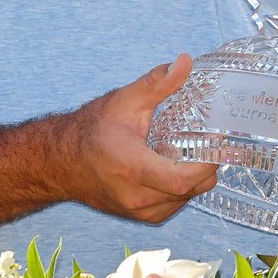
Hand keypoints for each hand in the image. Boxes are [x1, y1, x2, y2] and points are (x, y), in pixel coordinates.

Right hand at [72, 55, 218, 222]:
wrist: (60, 162)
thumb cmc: (90, 131)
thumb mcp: (125, 101)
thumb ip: (158, 83)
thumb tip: (185, 61)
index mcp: (132, 168)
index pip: (183, 179)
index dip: (208, 164)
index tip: (217, 142)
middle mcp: (136, 196)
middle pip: (191, 189)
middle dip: (207, 167)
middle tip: (210, 142)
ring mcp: (137, 211)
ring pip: (185, 200)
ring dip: (196, 179)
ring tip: (192, 153)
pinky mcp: (138, 217)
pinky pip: (173, 206)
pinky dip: (182, 189)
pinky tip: (175, 167)